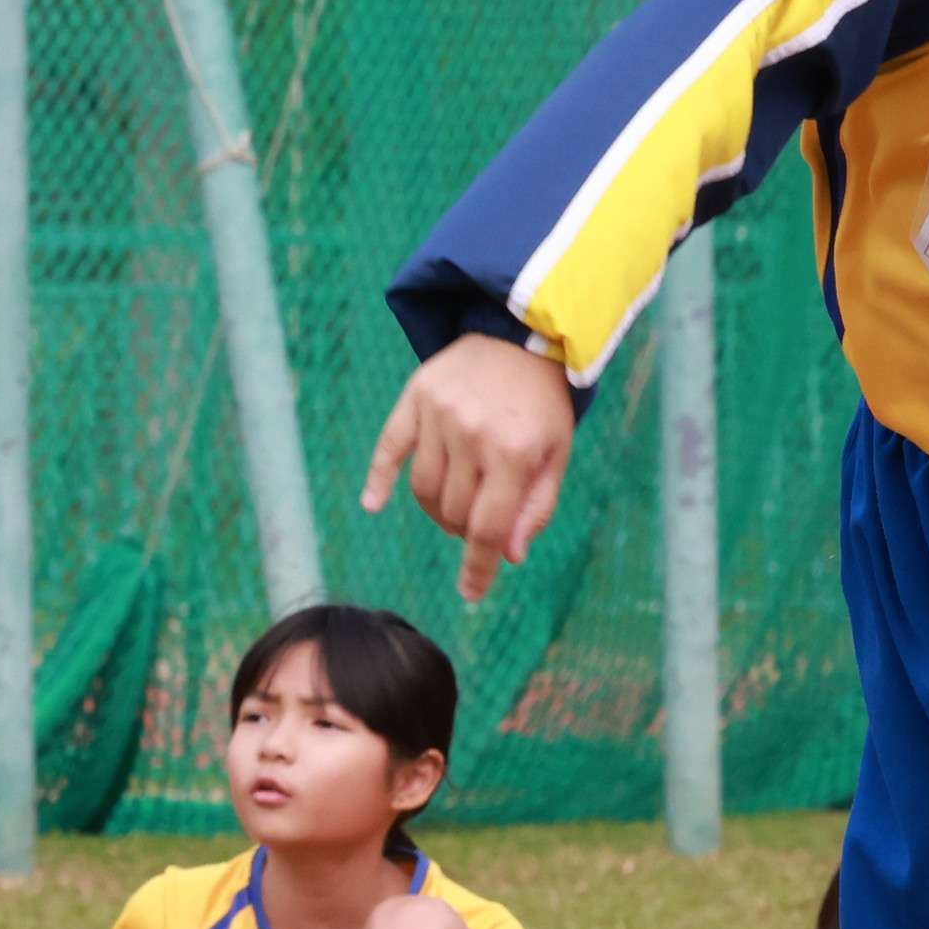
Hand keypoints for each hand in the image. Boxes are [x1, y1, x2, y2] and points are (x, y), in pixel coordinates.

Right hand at [361, 334, 580, 601]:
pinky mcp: (417, 396)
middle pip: (452, 512)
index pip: (488, 528)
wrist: (522, 334)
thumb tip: (510, 556)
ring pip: (423, 489)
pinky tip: (373, 505)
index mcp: (515, 453)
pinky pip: (389, 447)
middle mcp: (474, 433)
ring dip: (436, 509)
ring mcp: (441, 414)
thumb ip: (535, 507)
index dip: (478, 568)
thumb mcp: (556, 455)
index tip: (470, 595)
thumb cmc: (542, 405)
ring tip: (454, 502)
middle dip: (463, 528)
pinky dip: (379, 480)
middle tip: (477, 520)